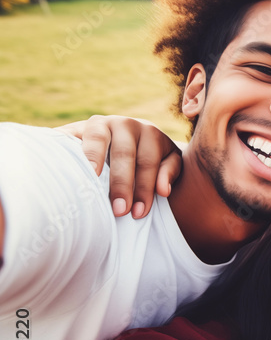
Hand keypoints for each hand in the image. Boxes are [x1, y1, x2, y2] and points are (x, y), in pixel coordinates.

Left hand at [57, 116, 181, 218]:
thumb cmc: (96, 156)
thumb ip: (64, 152)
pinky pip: (172, 162)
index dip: (92, 157)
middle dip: (122, 184)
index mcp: (99, 125)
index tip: (90, 178)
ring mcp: (152, 134)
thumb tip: (29, 161)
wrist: (134, 146)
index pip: (95, 139)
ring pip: (149, 161)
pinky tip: (163, 193)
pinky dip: (168, 177)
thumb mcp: (78, 149)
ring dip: (144, 189)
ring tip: (137, 214)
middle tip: (118, 211)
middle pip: (125, 154)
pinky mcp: (172, 148)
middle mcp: (127, 125)